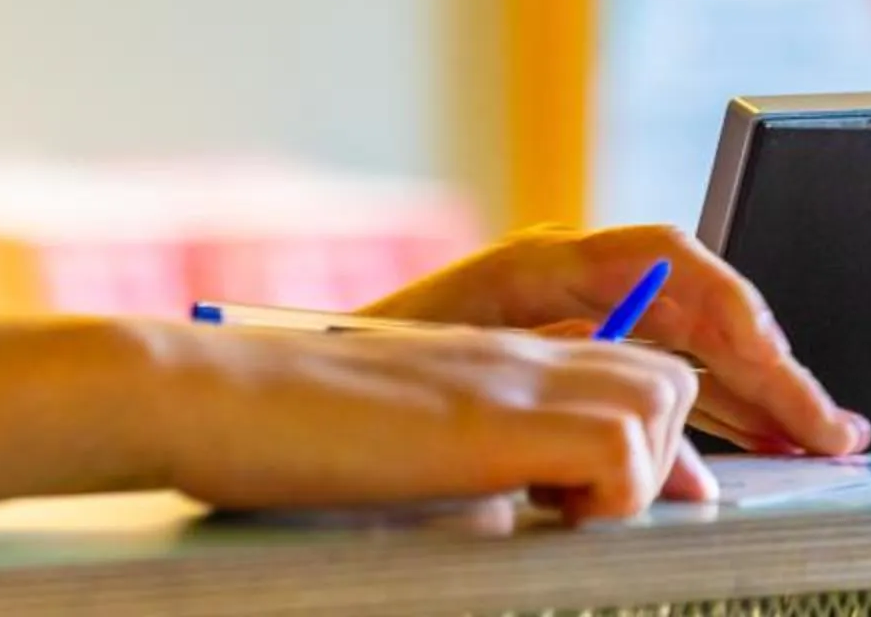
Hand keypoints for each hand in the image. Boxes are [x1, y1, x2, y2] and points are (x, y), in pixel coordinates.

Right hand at [143, 318, 707, 522]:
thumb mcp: (392, 452)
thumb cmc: (269, 434)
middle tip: (587, 515)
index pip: (623, 371)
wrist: (204, 394)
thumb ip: (467, 472)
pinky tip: (540, 516)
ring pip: (665, 394)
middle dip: (661, 454)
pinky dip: (609, 494)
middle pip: (665, 375)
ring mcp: (507, 376)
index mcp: (486, 360)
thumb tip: (517, 517)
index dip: (641, 441)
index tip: (594, 507)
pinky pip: (621, 447)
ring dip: (638, 468)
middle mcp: (511, 354)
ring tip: (559, 514)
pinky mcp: (494, 418)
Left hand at [359, 223, 869, 458]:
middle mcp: (568, 285)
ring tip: (815, 439)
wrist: (305, 387)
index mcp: (541, 264)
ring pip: (689, 350)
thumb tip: (646, 407)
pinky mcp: (569, 363)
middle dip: (769, 367)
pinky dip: (710, 412)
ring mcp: (573, 323)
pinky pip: (660, 378)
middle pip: (695, 310)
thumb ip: (549, 368)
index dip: (732, 308)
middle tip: (830, 428)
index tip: (771, 362)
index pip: (667, 258)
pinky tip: (749, 446)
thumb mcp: (455, 354)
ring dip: (753, 394)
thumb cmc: (362, 363)